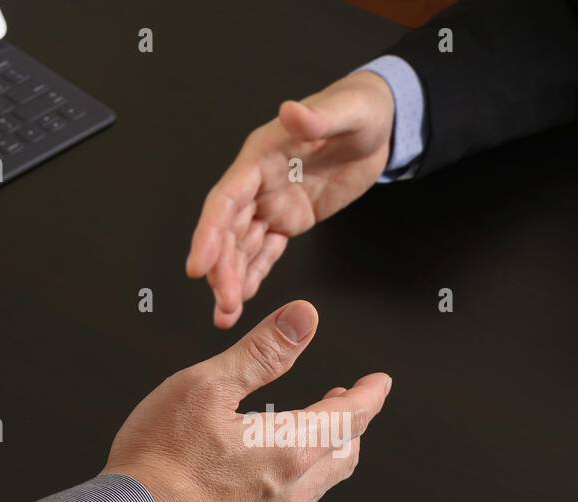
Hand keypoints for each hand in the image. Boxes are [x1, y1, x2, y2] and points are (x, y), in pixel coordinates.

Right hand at [102, 300, 391, 501]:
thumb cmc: (158, 462)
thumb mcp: (207, 386)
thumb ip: (262, 352)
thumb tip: (304, 318)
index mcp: (290, 451)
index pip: (351, 418)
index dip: (369, 395)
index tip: (379, 383)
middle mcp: (289, 493)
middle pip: (343, 455)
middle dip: (351, 425)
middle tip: (345, 403)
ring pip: (317, 487)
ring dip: (323, 455)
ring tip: (308, 434)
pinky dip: (292, 483)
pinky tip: (265, 474)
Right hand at [186, 72, 395, 328]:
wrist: (379, 124)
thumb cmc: (359, 109)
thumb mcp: (346, 111)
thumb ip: (317, 117)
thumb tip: (291, 112)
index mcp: (261, 155)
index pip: (226, 198)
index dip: (209, 232)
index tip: (199, 265)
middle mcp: (258, 183)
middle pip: (229, 231)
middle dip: (222, 268)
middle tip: (224, 303)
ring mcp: (271, 204)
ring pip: (242, 246)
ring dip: (232, 279)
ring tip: (226, 315)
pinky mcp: (289, 220)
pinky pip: (265, 252)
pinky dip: (253, 275)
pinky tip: (243, 300)